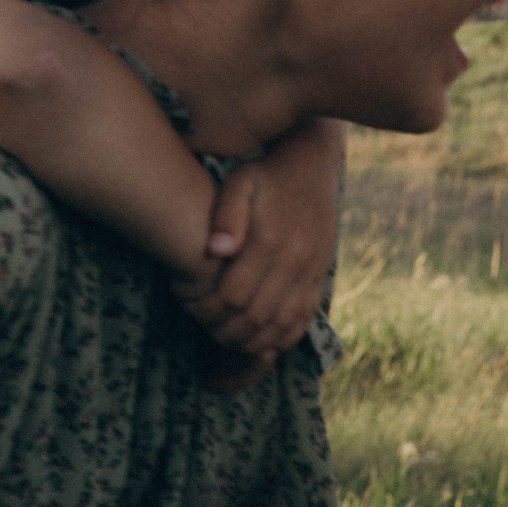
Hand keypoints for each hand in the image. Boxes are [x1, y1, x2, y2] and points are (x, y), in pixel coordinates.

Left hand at [173, 118, 342, 357]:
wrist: (311, 165)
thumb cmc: (266, 175)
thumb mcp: (241, 183)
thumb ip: (227, 215)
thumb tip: (216, 250)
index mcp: (271, 241)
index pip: (234, 295)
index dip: (206, 309)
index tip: (188, 303)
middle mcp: (296, 261)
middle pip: (256, 317)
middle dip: (223, 330)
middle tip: (202, 324)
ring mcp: (311, 271)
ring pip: (281, 326)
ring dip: (251, 341)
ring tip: (225, 336)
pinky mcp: (319, 276)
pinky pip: (303, 319)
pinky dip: (281, 337)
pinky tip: (260, 339)